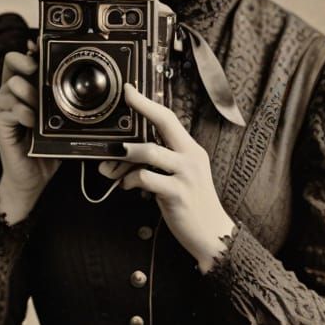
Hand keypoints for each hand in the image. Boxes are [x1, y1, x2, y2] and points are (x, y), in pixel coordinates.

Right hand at [0, 44, 58, 221]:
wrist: (33, 177)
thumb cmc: (46, 148)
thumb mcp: (59, 121)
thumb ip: (64, 102)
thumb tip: (83, 87)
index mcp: (22, 89)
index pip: (20, 59)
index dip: (30, 50)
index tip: (41, 48)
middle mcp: (8, 94)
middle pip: (11, 62)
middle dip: (29, 66)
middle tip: (41, 80)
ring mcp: (0, 106)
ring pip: (11, 84)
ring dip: (30, 94)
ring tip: (40, 111)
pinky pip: (8, 107)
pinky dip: (23, 112)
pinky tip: (32, 122)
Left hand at [99, 83, 235, 271]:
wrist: (212, 233)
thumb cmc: (191, 204)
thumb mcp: (180, 177)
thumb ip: (157, 164)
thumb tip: (123, 156)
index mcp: (191, 150)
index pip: (169, 118)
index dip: (148, 103)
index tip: (130, 90)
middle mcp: (191, 157)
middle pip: (165, 122)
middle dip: (142, 107)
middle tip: (125, 99)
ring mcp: (186, 174)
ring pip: (149, 151)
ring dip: (125, 155)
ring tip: (112, 164)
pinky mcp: (177, 193)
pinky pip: (146, 178)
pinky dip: (129, 180)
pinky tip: (127, 185)